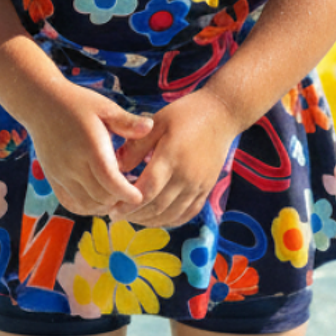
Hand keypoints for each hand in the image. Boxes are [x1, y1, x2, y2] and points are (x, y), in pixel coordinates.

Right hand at [25, 85, 152, 218]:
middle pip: (100, 196)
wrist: (40, 103)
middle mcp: (73, 164)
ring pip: (86, 204)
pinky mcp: (52, 178)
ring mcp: (60, 174)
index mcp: (90, 147)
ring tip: (117, 197)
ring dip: (104, 206)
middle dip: (119, 200)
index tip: (139, 196)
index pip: (110, 181)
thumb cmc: (77, 103)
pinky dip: (87, 207)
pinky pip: (70, 203)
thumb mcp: (104, 107)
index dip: (126, 193)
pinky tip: (98, 199)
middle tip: (132, 194)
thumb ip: (127, 121)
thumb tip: (150, 127)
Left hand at [115, 90, 239, 228]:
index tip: (112, 210)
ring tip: (133, 218)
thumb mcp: (157, 122)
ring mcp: (199, 184)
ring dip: (150, 221)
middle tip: (117, 216)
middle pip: (158, 206)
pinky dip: (171, 221)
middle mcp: (187, 176)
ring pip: (172, 214)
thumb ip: (136, 146)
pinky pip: (189, 213)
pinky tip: (157, 219)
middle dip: (135, 215)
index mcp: (171, 157)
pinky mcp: (207, 188)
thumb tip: (115, 168)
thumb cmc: (186, 114)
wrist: (222, 114)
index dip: (128, 205)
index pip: (147, 190)